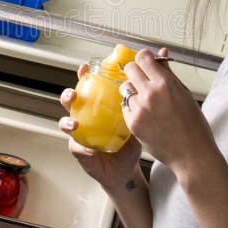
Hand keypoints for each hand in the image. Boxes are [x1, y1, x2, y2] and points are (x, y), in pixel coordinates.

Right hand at [59, 64, 142, 186]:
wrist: (127, 168)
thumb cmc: (130, 141)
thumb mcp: (139, 116)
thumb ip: (146, 94)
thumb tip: (163, 59)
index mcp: (97, 105)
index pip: (87, 86)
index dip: (83, 76)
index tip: (85, 68)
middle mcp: (85, 117)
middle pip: (70, 100)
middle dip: (68, 95)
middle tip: (74, 95)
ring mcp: (80, 134)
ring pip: (65, 122)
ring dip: (67, 121)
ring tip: (75, 124)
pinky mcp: (80, 151)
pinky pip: (76, 147)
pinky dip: (81, 147)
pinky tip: (89, 149)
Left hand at [121, 48, 214, 169]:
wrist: (192, 154)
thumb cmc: (194, 125)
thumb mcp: (184, 93)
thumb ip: (168, 72)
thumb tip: (161, 53)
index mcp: (165, 83)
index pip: (142, 57)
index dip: (144, 58)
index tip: (146, 63)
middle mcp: (150, 94)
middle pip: (129, 69)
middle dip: (136, 72)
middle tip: (144, 81)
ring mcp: (139, 109)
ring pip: (125, 88)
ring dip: (133, 91)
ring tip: (147, 102)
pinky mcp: (132, 123)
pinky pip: (125, 107)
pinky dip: (132, 108)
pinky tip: (145, 115)